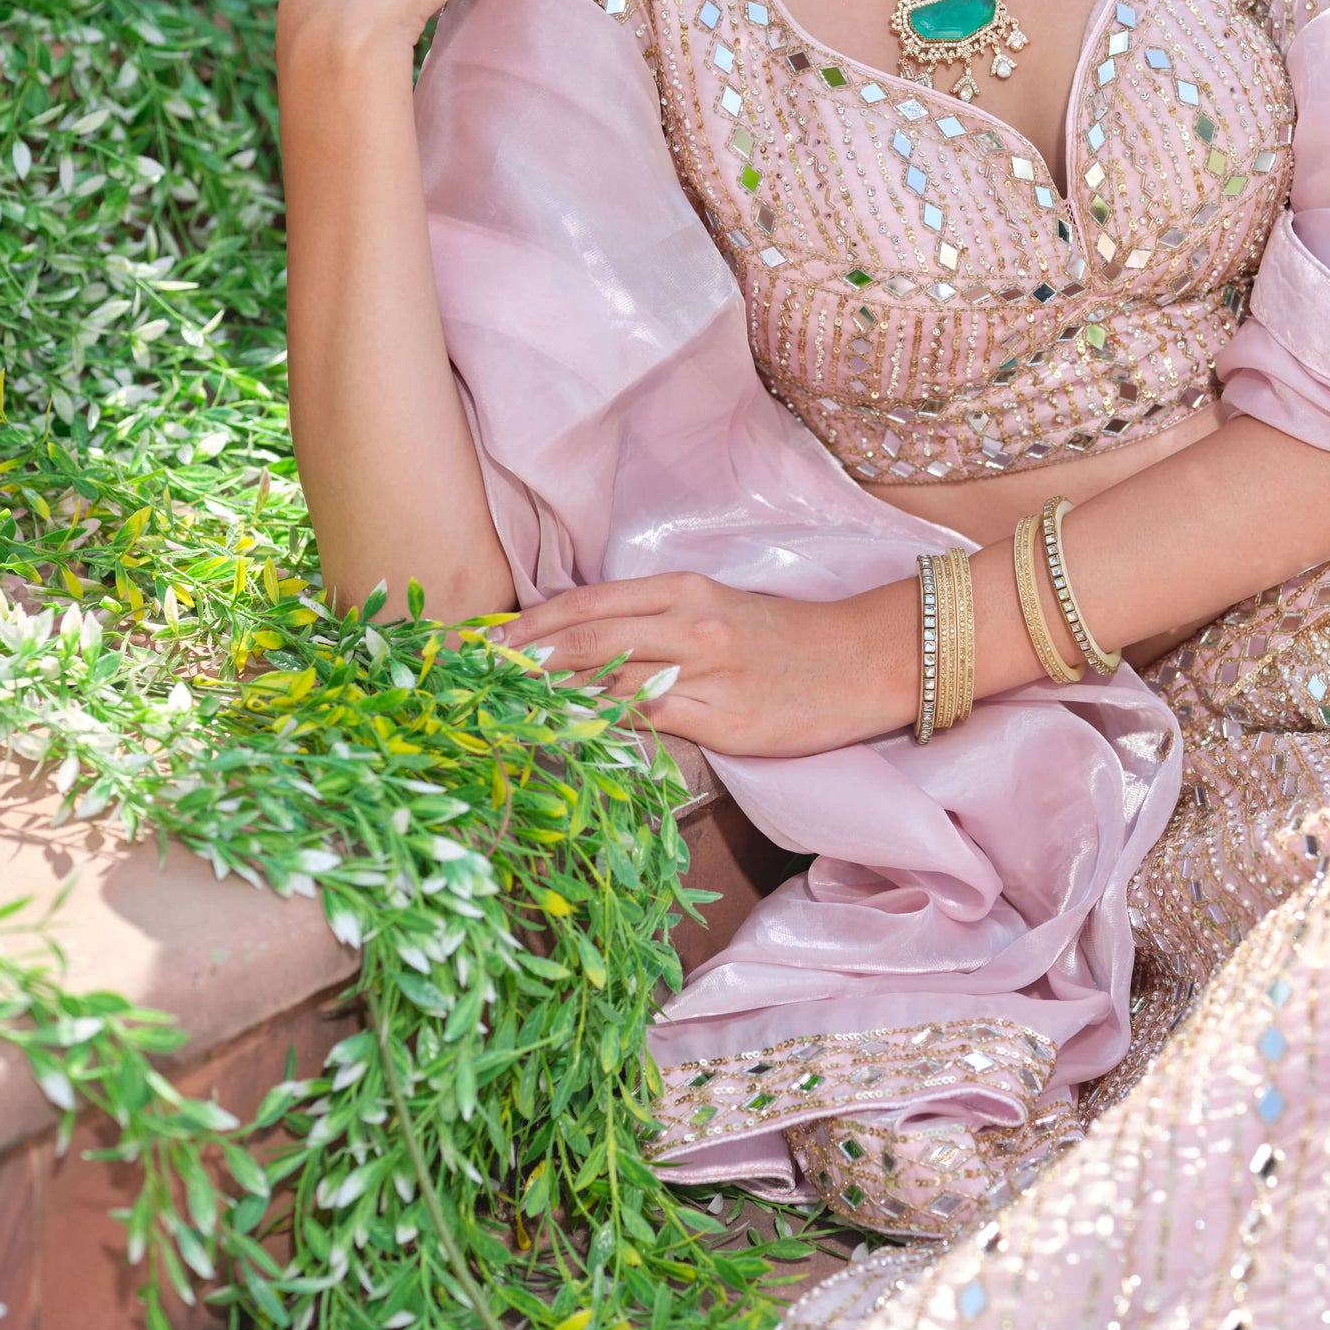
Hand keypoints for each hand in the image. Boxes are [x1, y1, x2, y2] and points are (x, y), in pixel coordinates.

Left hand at [488, 571, 915, 758]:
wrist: (864, 661)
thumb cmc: (786, 640)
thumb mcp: (716, 612)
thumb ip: (654, 626)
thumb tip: (582, 650)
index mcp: (682, 590)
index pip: (583, 605)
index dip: (525, 625)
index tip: (476, 644)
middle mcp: (687, 625)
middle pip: (581, 641)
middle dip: (517, 660)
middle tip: (466, 679)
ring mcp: (705, 674)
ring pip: (606, 683)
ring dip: (547, 698)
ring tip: (498, 711)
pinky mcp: (723, 721)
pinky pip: (648, 724)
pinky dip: (601, 729)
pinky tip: (567, 739)